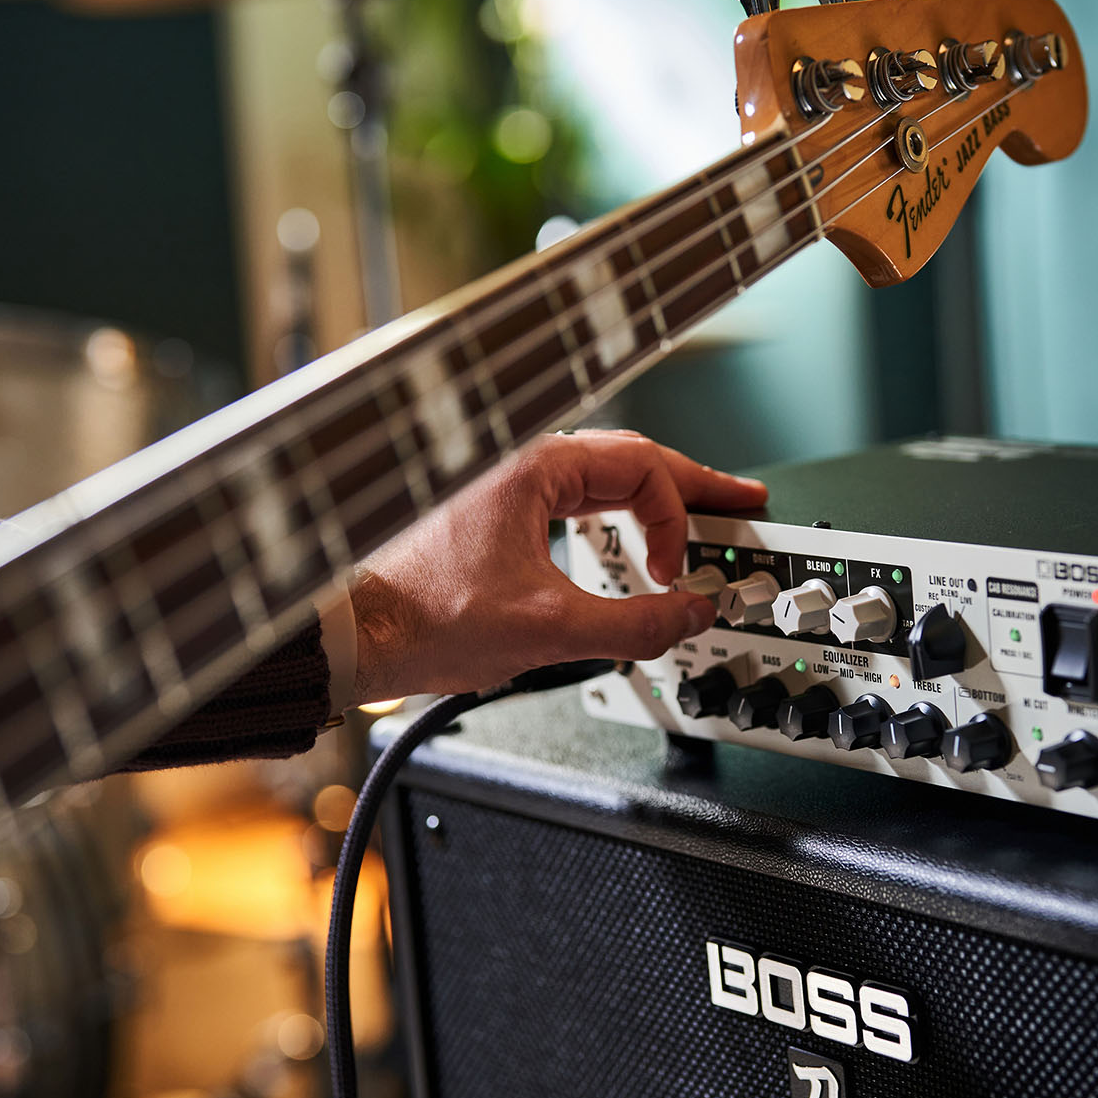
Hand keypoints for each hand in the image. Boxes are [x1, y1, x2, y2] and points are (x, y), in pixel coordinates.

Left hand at [349, 430, 767, 699]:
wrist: (355, 636)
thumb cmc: (422, 618)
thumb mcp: (548, 629)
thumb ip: (634, 624)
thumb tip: (690, 615)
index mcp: (533, 467)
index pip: (642, 468)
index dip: (677, 522)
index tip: (678, 574)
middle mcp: (518, 464)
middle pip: (630, 461)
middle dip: (691, 487)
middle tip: (742, 502)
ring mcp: (503, 489)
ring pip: (600, 481)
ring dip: (653, 502)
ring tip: (699, 516)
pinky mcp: (492, 519)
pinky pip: (572, 504)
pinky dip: (614, 519)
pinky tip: (628, 539)